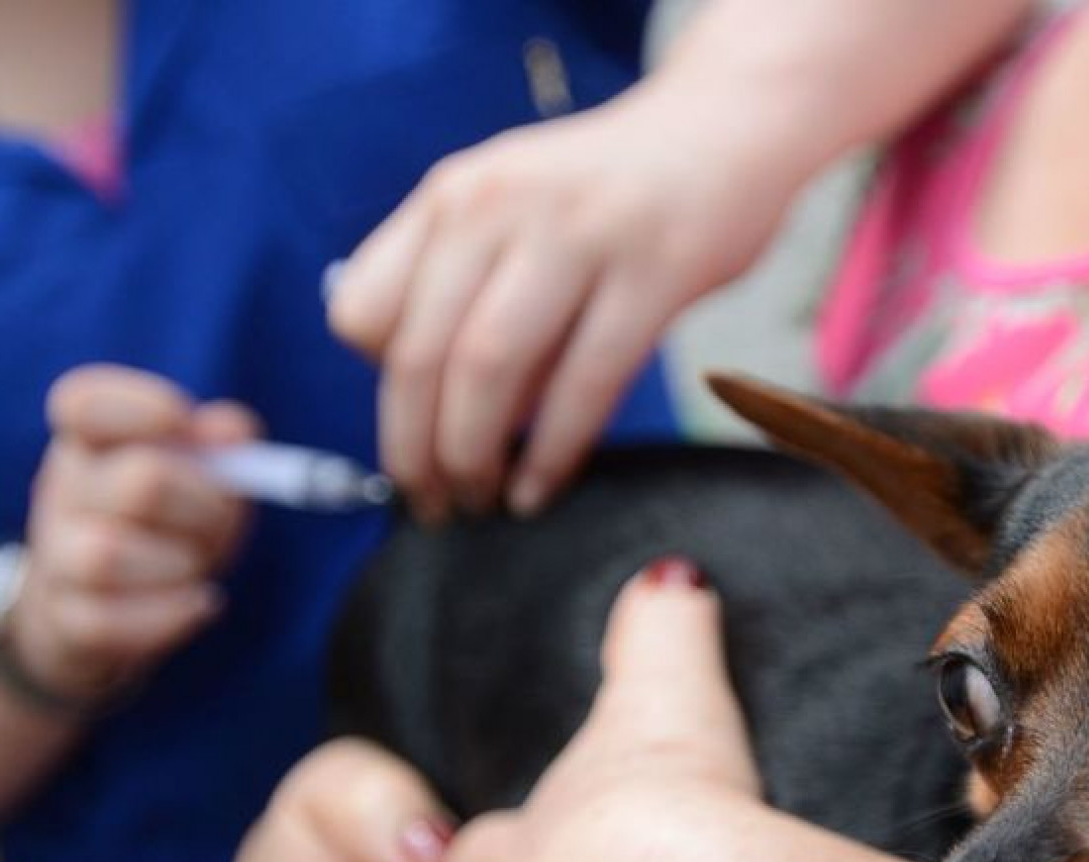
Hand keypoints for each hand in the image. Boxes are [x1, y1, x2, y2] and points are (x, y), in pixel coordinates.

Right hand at [16, 366, 252, 702]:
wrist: (98, 609)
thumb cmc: (165, 525)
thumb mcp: (199, 478)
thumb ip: (220, 446)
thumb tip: (230, 430)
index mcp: (91, 441)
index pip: (84, 404)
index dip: (141, 408)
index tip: (182, 424)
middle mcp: (65, 492)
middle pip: (141, 484)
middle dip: (205, 508)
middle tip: (220, 521)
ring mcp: (57, 557)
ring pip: (107, 556)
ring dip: (179, 564)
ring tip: (198, 565)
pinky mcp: (64, 619)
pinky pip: (108, 621)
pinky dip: (170, 614)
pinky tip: (198, 604)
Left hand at [328, 80, 801, 518]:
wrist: (727, 125)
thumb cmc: (613, 193)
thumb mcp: (513, 209)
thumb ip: (463, 281)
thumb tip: (426, 398)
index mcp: (452, 199)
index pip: (362, 312)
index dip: (377, 390)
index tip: (411, 433)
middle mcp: (499, 207)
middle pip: (419, 355)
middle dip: (416, 453)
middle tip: (430, 508)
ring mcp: (578, 234)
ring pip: (490, 368)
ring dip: (474, 456)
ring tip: (481, 502)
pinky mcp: (655, 270)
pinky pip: (586, 380)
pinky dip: (554, 452)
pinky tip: (541, 488)